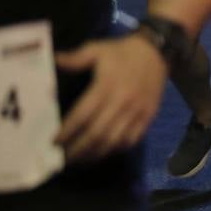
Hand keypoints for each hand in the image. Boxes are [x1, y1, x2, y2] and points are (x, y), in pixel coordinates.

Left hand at [54, 34, 168, 162]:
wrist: (157, 51)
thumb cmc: (122, 52)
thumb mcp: (97, 49)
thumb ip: (75, 58)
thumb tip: (53, 60)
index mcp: (106, 86)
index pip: (82, 116)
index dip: (66, 132)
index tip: (53, 143)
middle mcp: (122, 102)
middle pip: (96, 134)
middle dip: (77, 149)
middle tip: (62, 159)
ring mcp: (137, 112)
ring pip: (113, 141)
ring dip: (95, 154)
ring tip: (79, 161)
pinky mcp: (148, 116)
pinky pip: (131, 139)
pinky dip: (116, 150)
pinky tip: (103, 153)